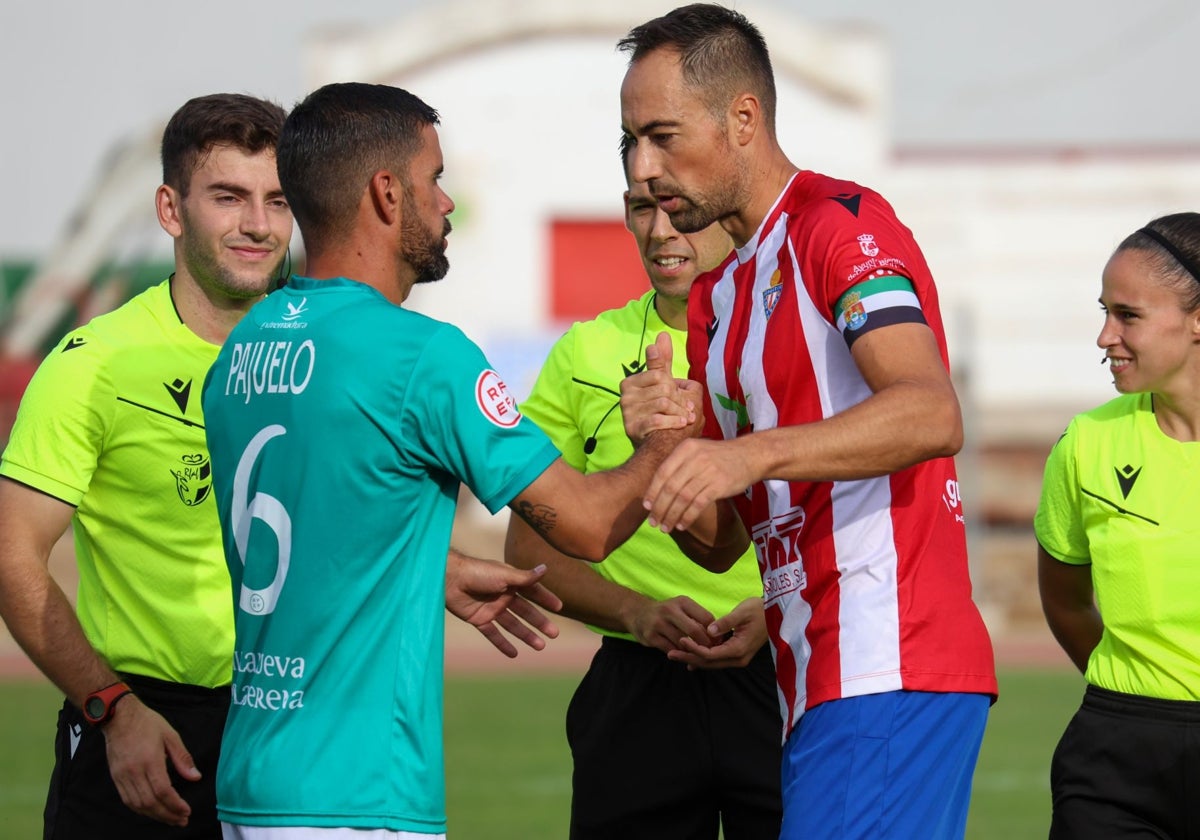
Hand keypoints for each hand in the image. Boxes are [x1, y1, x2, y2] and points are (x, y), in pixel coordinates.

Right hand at [102, 696, 197, 825]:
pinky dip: (141, 809)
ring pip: (138, 805)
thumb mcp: (171, 735)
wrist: (119, 717)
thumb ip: (183, 759)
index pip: (163, 790)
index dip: (175, 805)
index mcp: (150, 760)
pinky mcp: (115, 778)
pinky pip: (127, 800)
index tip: (187, 811)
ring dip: (155, 815)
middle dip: (167, 815)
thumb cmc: (147, 723)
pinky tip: (152, 811)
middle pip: (150, 802)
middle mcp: (134, 771)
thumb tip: (195, 777)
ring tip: (170, 819)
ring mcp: (122, 776)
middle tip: (181, 820)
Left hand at [446, 552, 561, 656]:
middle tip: (554, 635)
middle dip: (540, 623)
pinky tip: (514, 654)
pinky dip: (502, 644)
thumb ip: (525, 577)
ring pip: (512, 625)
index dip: (545, 599)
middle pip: (525, 612)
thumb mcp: (504, 575)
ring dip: (526, 635)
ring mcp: (491, 608)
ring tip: (540, 647)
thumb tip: (545, 568)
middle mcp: (503, 596)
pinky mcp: (478, 619)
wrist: (449, 579)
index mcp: (511, 582)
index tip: (559, 608)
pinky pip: (493, 634)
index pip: (533, 592)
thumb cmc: (478, 572)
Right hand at [620, 331, 698, 445]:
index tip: (684, 398)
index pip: (659, 375)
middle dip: (680, 401)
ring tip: (686, 420)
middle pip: (663, 388)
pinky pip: (658, 419)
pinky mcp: (632, 428)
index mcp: (630, 383)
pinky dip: (674, 422)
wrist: (658, 448)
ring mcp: (627, 412)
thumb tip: (662, 335)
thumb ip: (662, 362)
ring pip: (663, 403)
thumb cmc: (662, 414)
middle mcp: (625, 396)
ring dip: (679, 413)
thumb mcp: (663, 387)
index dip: (676, 388)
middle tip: (688, 411)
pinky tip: (680, 425)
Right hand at [627, 595, 715, 654]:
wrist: (638, 614)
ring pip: (683, 643)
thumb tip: (718, 635)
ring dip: (692, 651)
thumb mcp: (682, 608)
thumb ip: (699, 619)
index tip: (718, 642)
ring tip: (698, 655)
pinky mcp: (651, 637)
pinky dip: (679, 654)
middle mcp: (670, 610)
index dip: (714, 632)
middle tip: (710, 652)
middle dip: (705, 644)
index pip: (706, 618)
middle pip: (695, 631)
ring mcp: (658, 624)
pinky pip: (671, 650)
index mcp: (682, 602)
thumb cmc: (668, 613)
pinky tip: (683, 655)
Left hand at [644, 437, 755, 532]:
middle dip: (660, 508)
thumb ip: (679, 465)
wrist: (750, 456)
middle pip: (670, 488)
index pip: (662, 472)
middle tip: (653, 522)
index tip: (647, 506)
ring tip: (666, 527)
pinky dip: (687, 517)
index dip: (652, 491)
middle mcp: (695, 458)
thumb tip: (656, 491)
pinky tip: (682, 525)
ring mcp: (708, 471)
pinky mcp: (719, 485)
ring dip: (672, 516)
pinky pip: (698, 504)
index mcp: (686, 449)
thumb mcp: (697, 451)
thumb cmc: (719, 457)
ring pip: (683, 498)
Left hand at [668, 596, 767, 669]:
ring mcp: (739, 659)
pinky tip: (690, 658)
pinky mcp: (737, 654)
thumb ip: (726, 622)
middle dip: (689, 657)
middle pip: (709, 662)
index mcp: (739, 649)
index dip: (694, 648)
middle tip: (669, 654)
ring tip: (675, 654)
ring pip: (712, 663)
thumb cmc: (759, 610)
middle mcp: (738, 658)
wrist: (775, 614)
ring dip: (694, 658)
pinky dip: (703, 658)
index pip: (711, 654)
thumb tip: (709, 630)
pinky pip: (717, 660)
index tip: (680, 639)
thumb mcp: (742, 612)